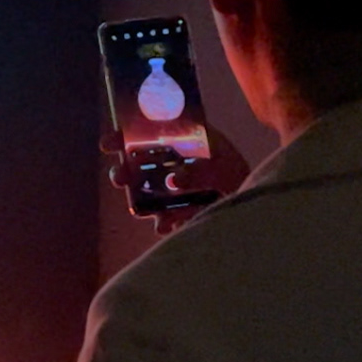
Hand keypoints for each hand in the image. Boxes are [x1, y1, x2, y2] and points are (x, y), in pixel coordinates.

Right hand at [101, 125, 250, 235]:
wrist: (254, 203)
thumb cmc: (236, 173)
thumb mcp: (225, 167)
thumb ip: (200, 172)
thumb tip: (171, 181)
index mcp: (176, 141)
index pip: (142, 134)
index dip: (122, 137)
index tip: (107, 145)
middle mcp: (166, 164)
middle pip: (135, 166)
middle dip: (123, 173)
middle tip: (119, 179)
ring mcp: (168, 190)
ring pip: (144, 195)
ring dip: (141, 204)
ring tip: (144, 213)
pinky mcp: (174, 212)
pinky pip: (163, 218)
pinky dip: (166, 223)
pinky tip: (170, 227)